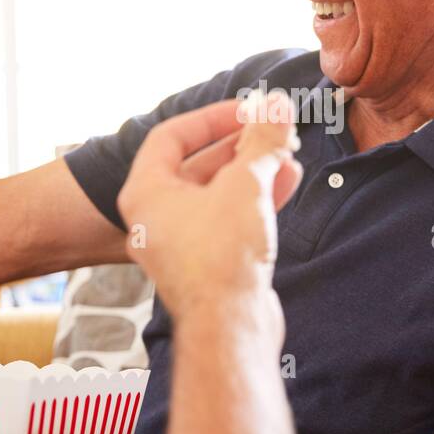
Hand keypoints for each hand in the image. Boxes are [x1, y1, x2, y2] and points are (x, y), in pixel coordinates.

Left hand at [117, 91, 301, 322]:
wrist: (231, 327)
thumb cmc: (222, 256)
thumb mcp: (245, 183)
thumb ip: (262, 140)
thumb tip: (276, 106)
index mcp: (145, 193)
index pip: (172, 136)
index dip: (213, 117)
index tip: (249, 109)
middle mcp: (155, 219)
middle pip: (198, 165)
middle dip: (240, 144)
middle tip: (274, 128)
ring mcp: (181, 245)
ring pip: (218, 193)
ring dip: (254, 169)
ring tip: (288, 153)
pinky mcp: (207, 265)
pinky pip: (228, 219)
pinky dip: (254, 199)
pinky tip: (286, 181)